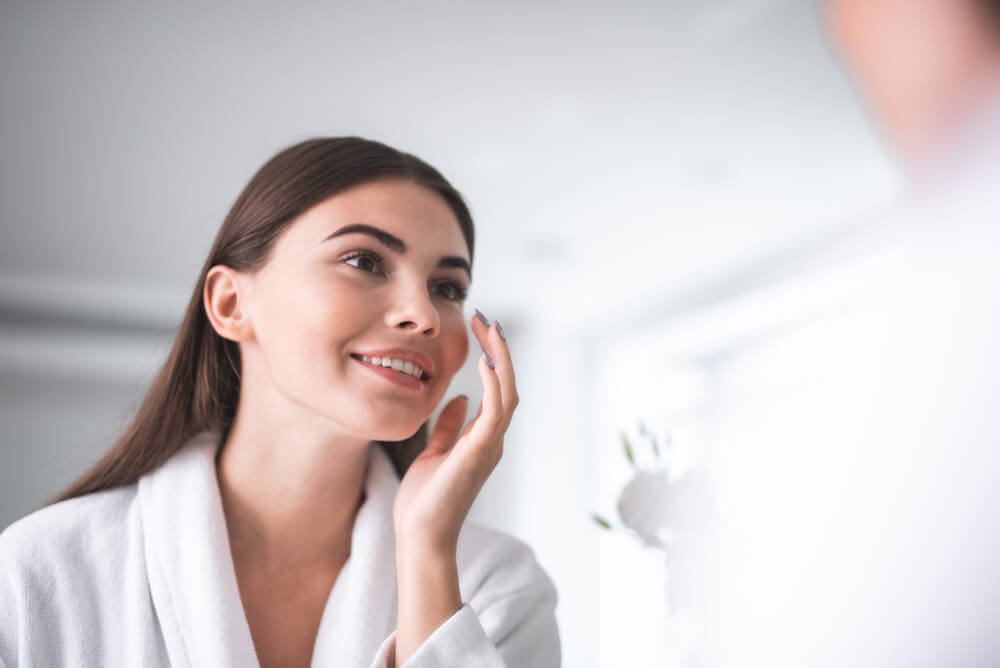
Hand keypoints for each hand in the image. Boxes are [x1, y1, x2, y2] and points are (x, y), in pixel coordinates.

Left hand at [392, 311, 518, 553]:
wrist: (420, 537)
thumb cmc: (424, 501)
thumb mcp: (434, 453)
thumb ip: (449, 427)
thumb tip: (458, 399)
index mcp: (483, 440)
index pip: (497, 391)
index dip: (493, 359)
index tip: (479, 330)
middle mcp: (492, 441)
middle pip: (508, 386)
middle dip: (499, 350)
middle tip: (486, 319)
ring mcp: (488, 448)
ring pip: (508, 394)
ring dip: (501, 360)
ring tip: (490, 330)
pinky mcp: (477, 454)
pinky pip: (494, 413)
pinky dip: (493, 385)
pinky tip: (483, 363)